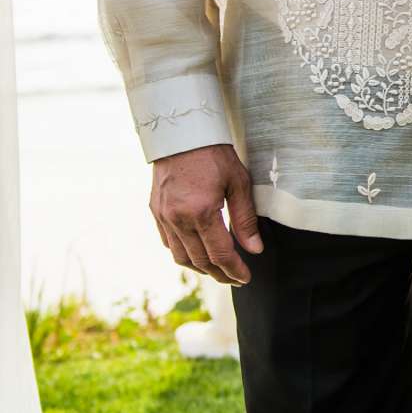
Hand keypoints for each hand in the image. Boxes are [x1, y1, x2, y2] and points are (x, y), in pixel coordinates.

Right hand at [150, 143, 262, 285]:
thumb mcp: (238, 183)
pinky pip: (168, 242)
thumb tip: (254, 249)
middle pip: (200, 261)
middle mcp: (178, 219)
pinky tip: (196, 252)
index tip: (245, 278)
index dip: (234, 270)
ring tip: (217, 269)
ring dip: (200, 268)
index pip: (220, 254)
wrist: (181, 133)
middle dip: (219, 274)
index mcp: (201, 212)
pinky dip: (183, 253)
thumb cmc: (214, 154)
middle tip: (235, 278)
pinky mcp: (155, 211)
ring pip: (181, 257)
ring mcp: (163, 216)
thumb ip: (245, 219)